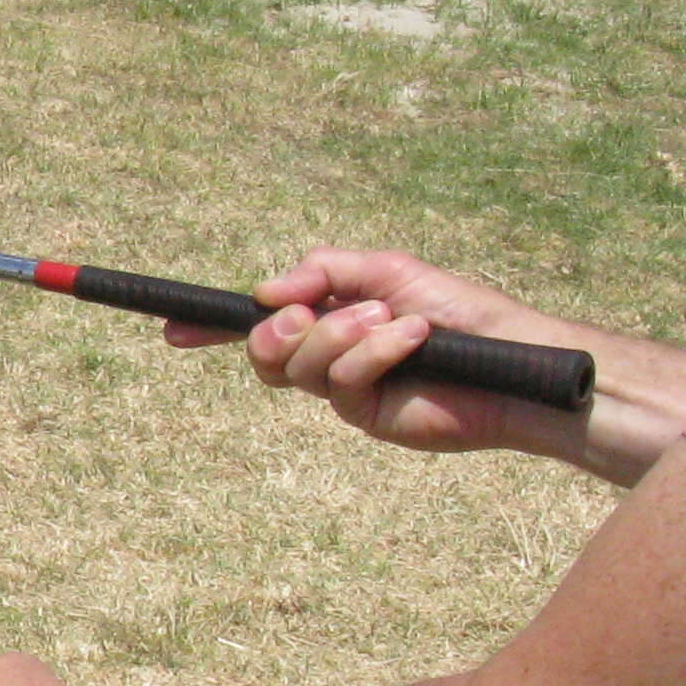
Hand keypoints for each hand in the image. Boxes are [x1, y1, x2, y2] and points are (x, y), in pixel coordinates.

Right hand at [164, 248, 563, 453]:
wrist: (512, 360)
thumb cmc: (463, 314)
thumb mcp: (389, 271)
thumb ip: (328, 270)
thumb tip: (267, 289)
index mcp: (330, 317)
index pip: (258, 323)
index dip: (212, 327)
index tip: (173, 327)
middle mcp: (328, 355)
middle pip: (262, 351)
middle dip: (274, 330)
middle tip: (303, 315)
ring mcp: (343, 389)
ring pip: (297, 366)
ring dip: (338, 335)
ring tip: (390, 320)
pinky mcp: (364, 415)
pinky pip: (342, 382)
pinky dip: (372, 351)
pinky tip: (412, 338)